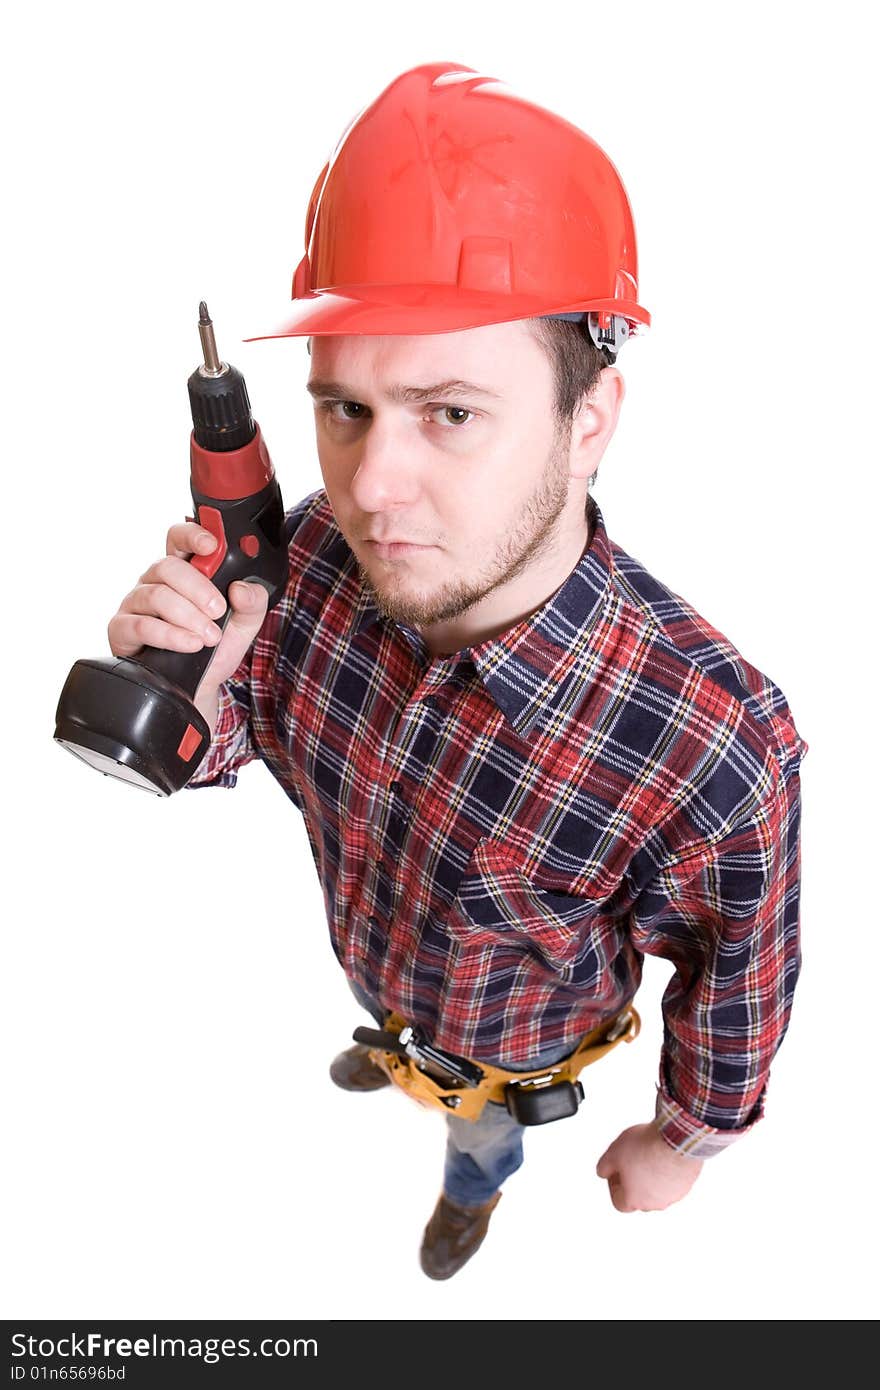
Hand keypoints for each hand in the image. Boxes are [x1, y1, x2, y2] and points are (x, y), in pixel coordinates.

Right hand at [107, 520, 268, 692]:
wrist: (200, 686)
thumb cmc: (215, 648)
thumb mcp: (244, 625)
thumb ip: (253, 603)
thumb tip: (242, 589)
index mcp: (183, 572)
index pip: (179, 539)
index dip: (192, 535)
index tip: (211, 545)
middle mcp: (155, 582)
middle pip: (167, 566)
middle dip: (197, 588)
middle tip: (218, 610)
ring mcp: (136, 604)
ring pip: (156, 595)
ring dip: (188, 616)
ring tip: (209, 636)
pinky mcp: (123, 629)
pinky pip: (141, 625)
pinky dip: (170, 635)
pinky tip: (190, 644)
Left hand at [596, 1122, 702, 1211]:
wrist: (678, 1140)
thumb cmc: (646, 1147)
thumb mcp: (613, 1152)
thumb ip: (604, 1166)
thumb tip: (603, 1172)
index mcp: (635, 1200)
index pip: (619, 1203)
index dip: (614, 1186)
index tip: (616, 1171)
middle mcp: (655, 1204)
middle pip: (640, 1197)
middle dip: (634, 1181)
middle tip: (632, 1161)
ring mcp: (673, 1195)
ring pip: (658, 1190)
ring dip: (651, 1176)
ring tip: (649, 1154)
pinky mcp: (687, 1184)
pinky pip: (673, 1180)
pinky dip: (667, 1171)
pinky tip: (664, 1153)